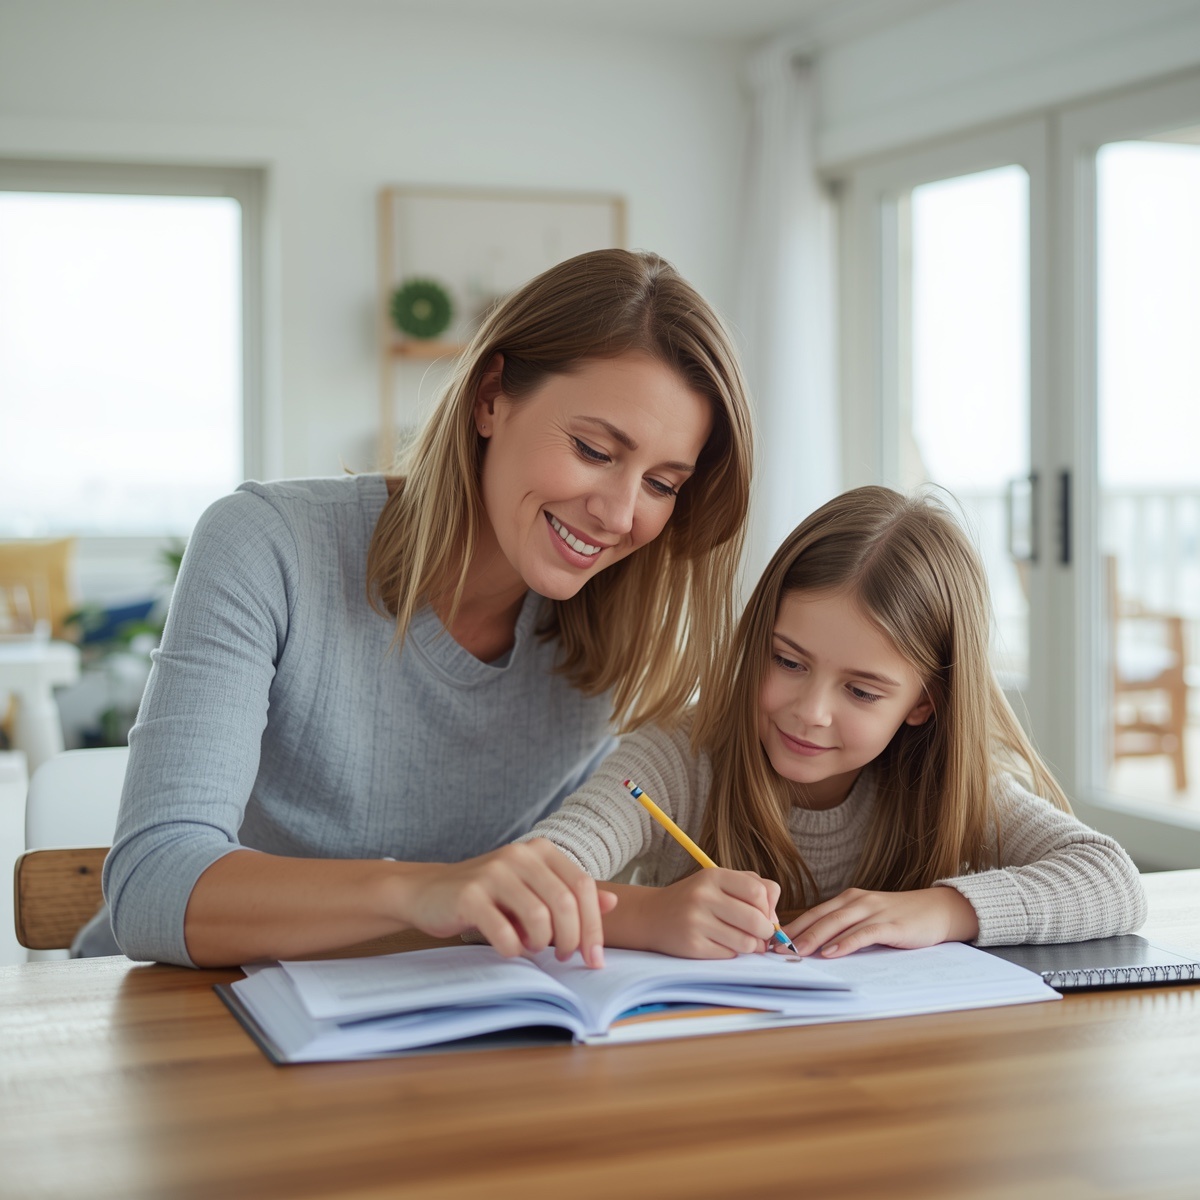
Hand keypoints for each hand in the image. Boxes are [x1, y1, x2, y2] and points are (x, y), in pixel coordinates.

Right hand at [395, 840, 616, 966]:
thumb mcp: (533, 889)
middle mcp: (520, 855)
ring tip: (533, 948)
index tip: (595, 958)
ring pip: (539, 918)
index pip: (583, 886)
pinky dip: (513, 949)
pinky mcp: (470, 895)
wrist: (430, 892)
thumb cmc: (489, 896)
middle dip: (572, 939)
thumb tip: (613, 902)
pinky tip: (509, 948)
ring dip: (542, 944)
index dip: (594, 925)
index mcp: (541, 850)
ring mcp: (494, 872)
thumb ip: (570, 894)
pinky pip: (505, 933)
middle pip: (566, 902)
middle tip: (565, 958)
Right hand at [640, 869, 781, 958]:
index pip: (759, 891)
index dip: (769, 908)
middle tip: (759, 934)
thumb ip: (752, 889)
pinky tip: (720, 944)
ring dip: (751, 946)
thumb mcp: (718, 882)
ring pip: (746, 943)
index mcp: (713, 876)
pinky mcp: (692, 946)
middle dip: (765, 932)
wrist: (651, 916)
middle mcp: (704, 896)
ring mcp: (696, 922)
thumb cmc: (694, 899)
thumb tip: (776, 921)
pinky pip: (729, 955)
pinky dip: (731, 953)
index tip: (764, 915)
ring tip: (741, 940)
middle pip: (757, 921)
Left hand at [782, 886, 979, 958]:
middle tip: (775, 949)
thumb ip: (844, 928)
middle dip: (796, 935)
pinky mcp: (890, 924)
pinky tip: (831, 953)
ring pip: (837, 924)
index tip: (771, 941)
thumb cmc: (898, 918)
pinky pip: (863, 933)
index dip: (791, 927)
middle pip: (820, 918)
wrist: (936, 910)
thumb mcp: (867, 918)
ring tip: (796, 953)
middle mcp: (856, 901)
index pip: (813, 913)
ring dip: (814, 938)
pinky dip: (845, 943)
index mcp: (847, 900)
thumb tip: (814, 947)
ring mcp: (873, 911)